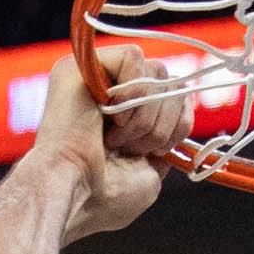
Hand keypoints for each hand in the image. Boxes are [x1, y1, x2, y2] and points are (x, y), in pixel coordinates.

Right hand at [32, 44, 191, 241]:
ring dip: (146, 115)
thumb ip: (164, 140)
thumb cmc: (104, 197)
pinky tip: (107, 116)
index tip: (157, 151)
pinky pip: (133, 56)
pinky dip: (131, 92)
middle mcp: (107, 92)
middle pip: (169, 81)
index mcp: (123, 116)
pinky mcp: (81, 65)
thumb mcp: (150, 172)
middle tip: (130, 149)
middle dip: (162, 123)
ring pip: (155, 71)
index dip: (179, 121)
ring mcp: (93, 76)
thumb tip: (178, 118)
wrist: (75, 196)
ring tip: (116, 139)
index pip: (174, 94)